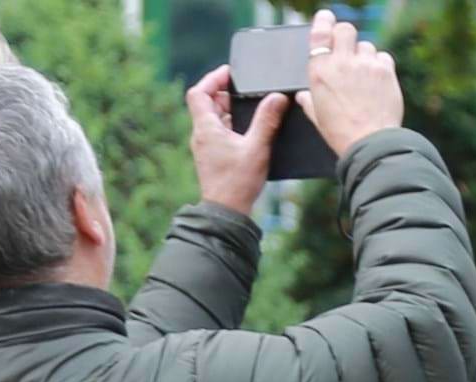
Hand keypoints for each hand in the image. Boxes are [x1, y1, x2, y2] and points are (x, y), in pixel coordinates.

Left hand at [187, 65, 288, 215]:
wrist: (226, 212)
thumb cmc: (237, 182)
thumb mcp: (257, 147)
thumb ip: (267, 120)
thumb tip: (277, 97)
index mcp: (206, 128)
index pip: (198, 93)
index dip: (212, 79)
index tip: (230, 74)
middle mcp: (202, 135)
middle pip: (207, 103)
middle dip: (225, 92)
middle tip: (246, 88)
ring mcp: (206, 146)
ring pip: (214, 117)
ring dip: (229, 108)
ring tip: (251, 105)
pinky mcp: (213, 155)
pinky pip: (219, 131)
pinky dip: (232, 123)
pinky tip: (250, 128)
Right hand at [296, 10, 403, 156]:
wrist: (370, 143)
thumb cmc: (341, 133)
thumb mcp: (317, 117)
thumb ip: (309, 101)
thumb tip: (303, 95)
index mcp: (320, 72)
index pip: (320, 34)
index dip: (323, 21)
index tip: (325, 17)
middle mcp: (342, 63)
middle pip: (346, 29)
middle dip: (345, 36)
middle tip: (347, 48)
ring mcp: (366, 65)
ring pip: (366, 45)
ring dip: (364, 56)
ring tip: (364, 76)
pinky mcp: (386, 70)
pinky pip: (383, 57)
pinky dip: (380, 65)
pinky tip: (377, 81)